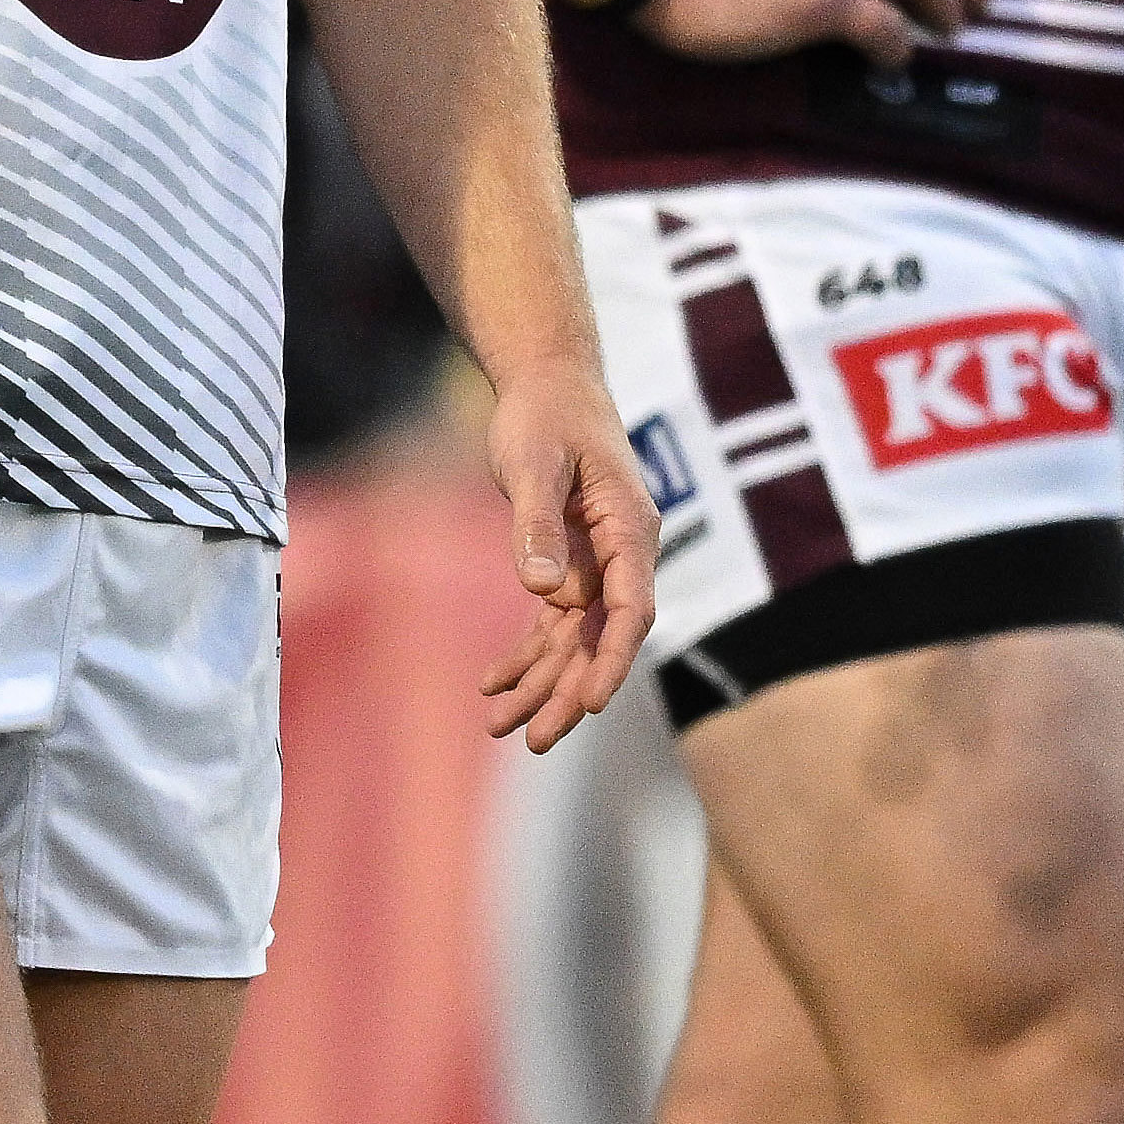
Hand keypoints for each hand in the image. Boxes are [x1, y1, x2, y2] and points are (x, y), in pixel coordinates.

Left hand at [469, 359, 658, 751]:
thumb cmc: (546, 415)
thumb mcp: (535, 463)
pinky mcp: (567, 563)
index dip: (612, 659)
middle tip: (536, 739)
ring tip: (500, 727)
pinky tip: (492, 684)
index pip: (631, 608)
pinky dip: (525, 653)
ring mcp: (595, 563)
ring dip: (541, 684)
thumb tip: (544, 591)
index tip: (592, 702)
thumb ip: (538, 524)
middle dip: (569, 691)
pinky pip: (550, 622)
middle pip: (600, 637)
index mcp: (629, 529)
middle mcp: (620, 555)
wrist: (547, 383)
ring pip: (573, 639)